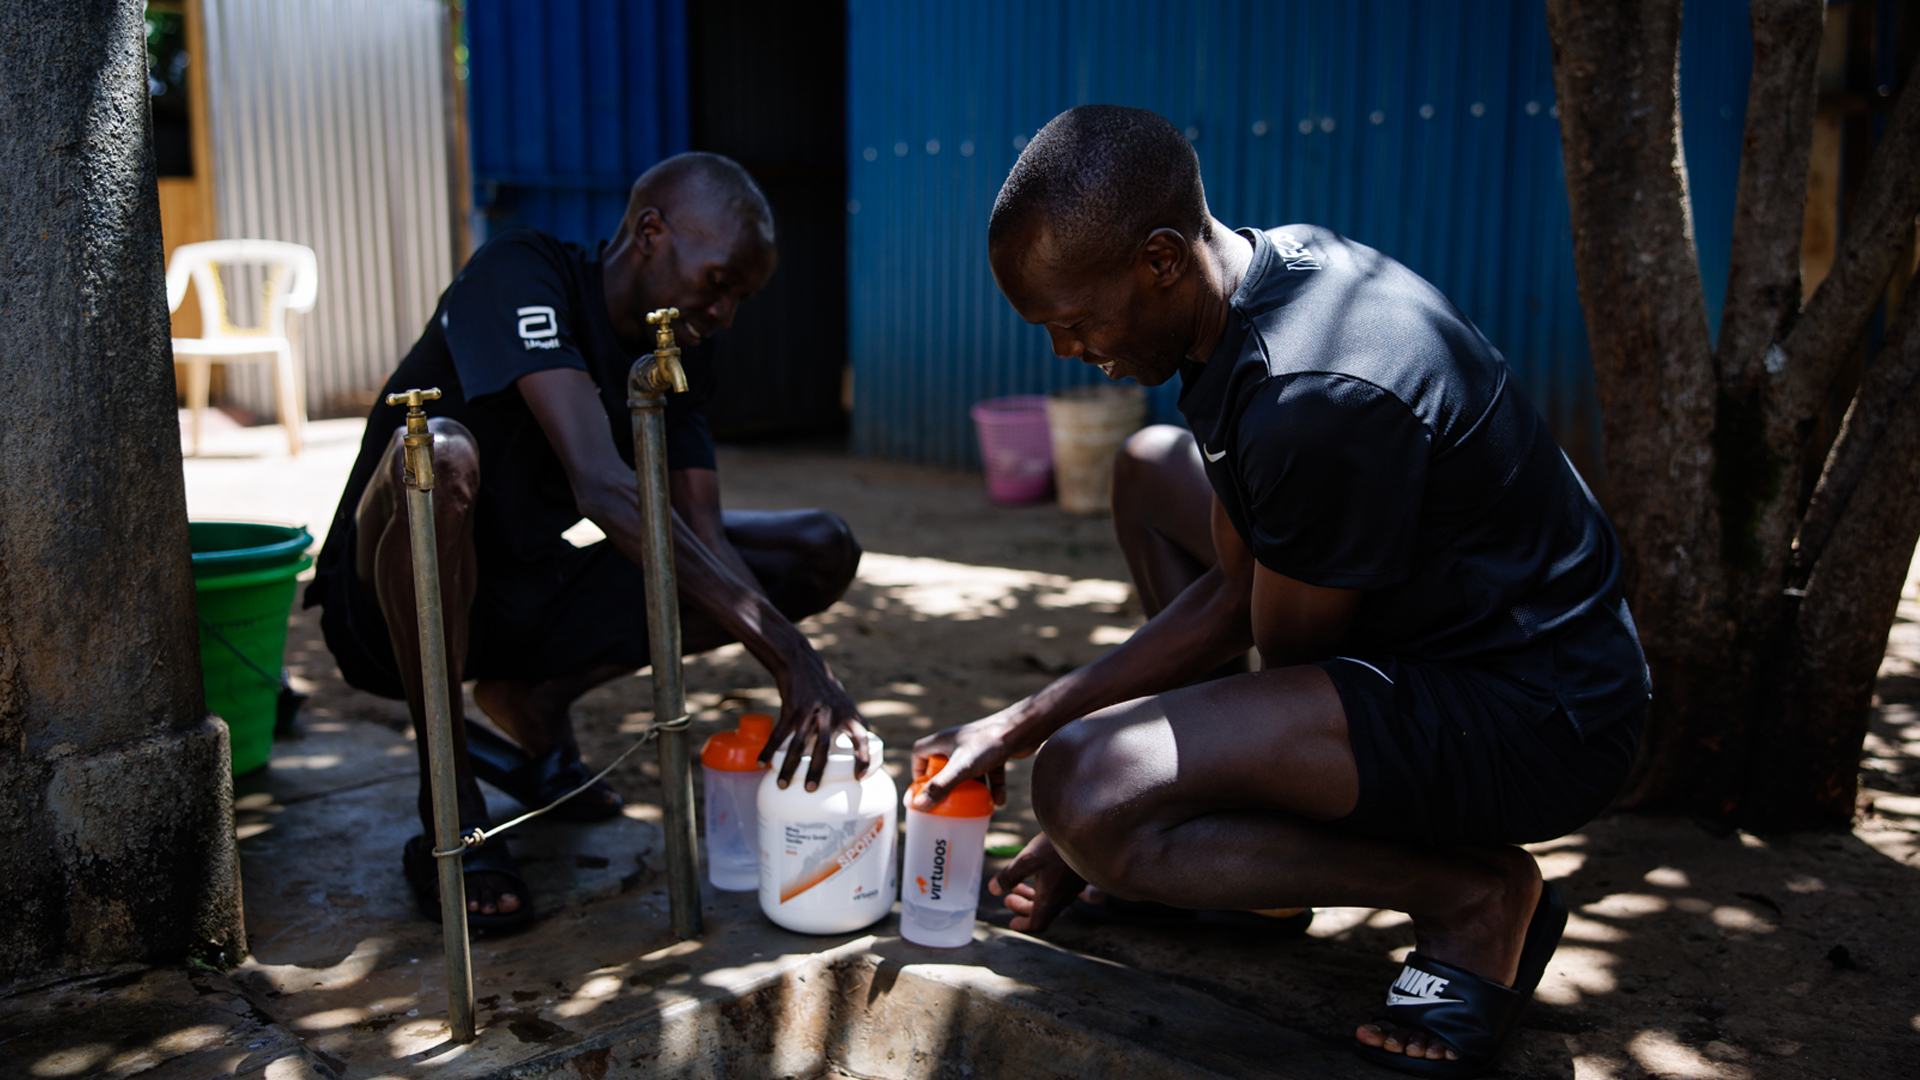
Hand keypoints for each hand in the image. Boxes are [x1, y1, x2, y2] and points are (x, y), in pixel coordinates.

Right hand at [760, 653, 867, 791]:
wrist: (802, 664)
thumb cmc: (826, 689)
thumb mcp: (845, 703)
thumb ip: (852, 724)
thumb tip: (863, 747)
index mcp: (847, 714)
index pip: (861, 737)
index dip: (862, 757)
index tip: (860, 777)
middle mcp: (830, 714)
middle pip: (824, 747)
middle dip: (817, 770)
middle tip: (810, 789)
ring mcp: (809, 712)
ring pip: (798, 744)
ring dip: (789, 766)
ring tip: (782, 784)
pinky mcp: (791, 709)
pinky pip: (778, 734)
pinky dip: (769, 749)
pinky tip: (761, 762)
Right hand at [909, 706, 1036, 810]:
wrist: (1024, 728)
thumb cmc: (989, 743)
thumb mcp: (961, 768)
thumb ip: (940, 787)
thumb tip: (918, 806)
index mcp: (943, 740)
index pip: (920, 752)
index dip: (918, 771)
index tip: (922, 790)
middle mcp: (958, 742)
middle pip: (944, 765)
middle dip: (947, 786)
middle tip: (948, 803)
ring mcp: (977, 747)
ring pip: (969, 771)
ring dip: (972, 790)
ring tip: (975, 808)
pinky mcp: (995, 752)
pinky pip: (990, 772)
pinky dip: (993, 787)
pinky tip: (999, 802)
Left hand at [988, 833, 1083, 933]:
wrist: (1091, 834)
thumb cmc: (1058, 848)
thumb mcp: (1028, 860)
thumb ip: (1009, 876)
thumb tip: (993, 890)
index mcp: (1050, 900)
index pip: (1036, 924)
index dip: (1023, 925)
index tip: (1012, 922)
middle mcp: (1063, 898)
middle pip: (1042, 912)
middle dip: (1023, 908)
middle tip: (1008, 899)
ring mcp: (1072, 888)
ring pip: (1051, 900)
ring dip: (1033, 896)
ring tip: (1017, 886)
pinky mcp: (1077, 876)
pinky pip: (1059, 890)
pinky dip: (1044, 888)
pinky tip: (1038, 874)